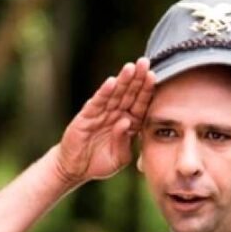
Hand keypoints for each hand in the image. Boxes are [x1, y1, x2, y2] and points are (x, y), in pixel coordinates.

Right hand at [55, 57, 153, 183]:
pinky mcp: (87, 116)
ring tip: (130, 67)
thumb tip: (125, 123)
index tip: (154, 76)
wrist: (76, 169)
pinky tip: (111, 83)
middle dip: (137, 78)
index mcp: (129, 123)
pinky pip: (97, 103)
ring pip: (114, 94)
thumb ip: (125, 143)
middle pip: (129, 93)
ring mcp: (101, 114)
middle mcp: (116, 114)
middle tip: (145, 62)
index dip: (146, 90)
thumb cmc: (100, 162)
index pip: (140, 104)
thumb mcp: (119, 158)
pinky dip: (104, 93)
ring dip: (122, 80)